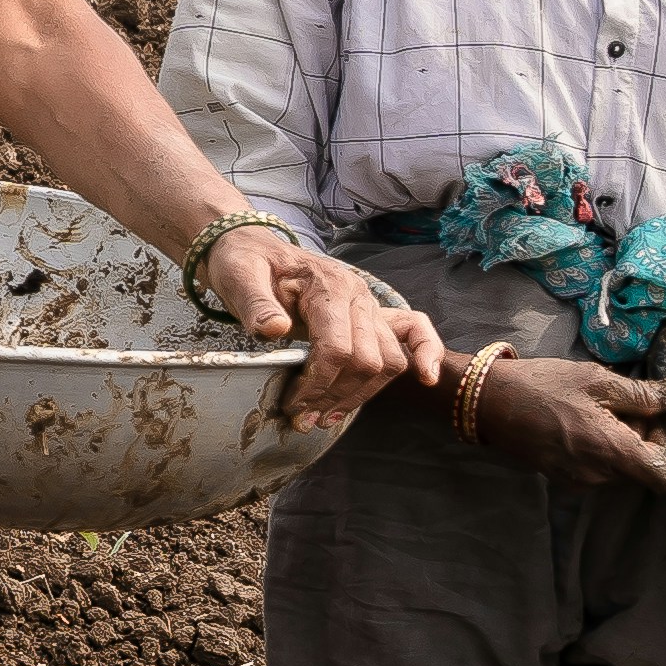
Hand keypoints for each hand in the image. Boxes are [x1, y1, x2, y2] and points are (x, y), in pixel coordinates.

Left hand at [203, 227, 447, 428]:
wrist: (255, 248)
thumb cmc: (246, 264)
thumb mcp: (239, 277)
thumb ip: (255, 305)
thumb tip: (274, 330)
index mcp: (328, 286)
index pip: (336, 348)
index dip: (317, 384)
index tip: (292, 405)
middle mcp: (358, 295)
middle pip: (367, 361)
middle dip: (335, 396)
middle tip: (302, 418)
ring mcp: (369, 305)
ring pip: (388, 361)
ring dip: (360, 395)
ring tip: (325, 417)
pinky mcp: (373, 314)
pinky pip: (415, 332)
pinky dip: (426, 353)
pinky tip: (425, 378)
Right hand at [472, 355, 665, 493]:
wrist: (487, 402)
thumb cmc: (543, 386)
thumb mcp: (596, 380)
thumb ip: (643, 394)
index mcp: (612, 452)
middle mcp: (599, 476)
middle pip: (645, 469)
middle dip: (653, 440)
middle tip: (644, 404)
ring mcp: (579, 480)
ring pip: (623, 468)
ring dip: (629, 442)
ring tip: (612, 407)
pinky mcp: (564, 477)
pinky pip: (600, 468)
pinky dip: (607, 448)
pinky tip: (591, 418)